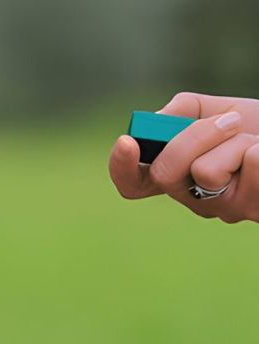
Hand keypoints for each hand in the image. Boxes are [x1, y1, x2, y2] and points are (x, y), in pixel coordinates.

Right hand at [109, 92, 258, 222]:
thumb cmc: (257, 126)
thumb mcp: (217, 109)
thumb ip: (180, 113)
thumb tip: (157, 123)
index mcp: (175, 175)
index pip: (133, 183)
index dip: (121, 168)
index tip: (127, 142)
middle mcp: (192, 198)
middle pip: (164, 174)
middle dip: (194, 136)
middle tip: (228, 122)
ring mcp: (221, 209)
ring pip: (204, 172)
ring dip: (235, 140)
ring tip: (254, 141)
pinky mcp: (252, 210)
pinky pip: (246, 167)